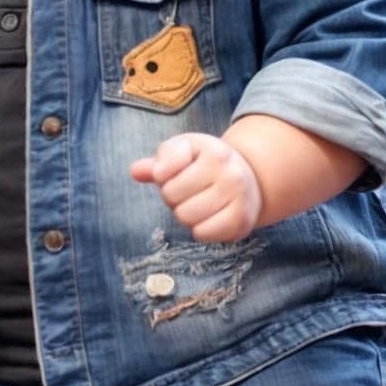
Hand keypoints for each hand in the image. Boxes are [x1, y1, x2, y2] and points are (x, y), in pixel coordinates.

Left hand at [130, 132, 263, 241]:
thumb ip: (160, 160)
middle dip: (174, 197)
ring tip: (200, 202)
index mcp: (213, 150)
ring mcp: (239, 198)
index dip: (162, 175)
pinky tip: (209, 216)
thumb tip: (135, 171)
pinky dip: (200, 229)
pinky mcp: (242, 222)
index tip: (176, 171)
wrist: (250, 178)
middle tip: (191, 190)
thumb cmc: (208, 162)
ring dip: (186, 214)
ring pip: (186, 218)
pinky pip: (201, 234)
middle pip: (172, 198)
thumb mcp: (186, 150)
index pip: (163, 173)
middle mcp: (230, 172)